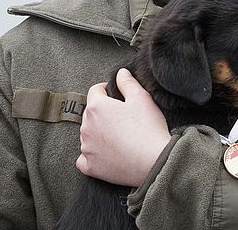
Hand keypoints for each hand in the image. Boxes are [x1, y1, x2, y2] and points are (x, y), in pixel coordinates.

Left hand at [76, 68, 171, 186]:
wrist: (153, 160)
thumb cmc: (148, 127)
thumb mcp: (142, 98)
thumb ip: (128, 83)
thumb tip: (120, 73)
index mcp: (96, 107)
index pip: (95, 91)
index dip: (107, 90)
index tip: (118, 94)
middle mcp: (86, 127)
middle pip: (90, 114)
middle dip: (104, 113)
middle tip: (124, 117)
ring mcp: (86, 148)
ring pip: (88, 135)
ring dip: (99, 133)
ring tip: (120, 137)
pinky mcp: (89, 166)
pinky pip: (84, 158)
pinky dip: (92, 155)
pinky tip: (107, 154)